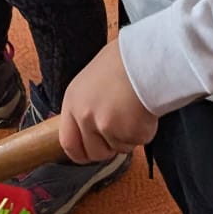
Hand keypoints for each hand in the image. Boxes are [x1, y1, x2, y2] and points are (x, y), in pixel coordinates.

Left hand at [57, 40, 157, 163]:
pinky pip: (138, 141)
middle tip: (121, 131)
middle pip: (95, 152)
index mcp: (72, 102)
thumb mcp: (90, 81)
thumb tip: (87, 126)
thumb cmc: (121, 62)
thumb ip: (86, 105)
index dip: (80, 153)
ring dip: (128, 136)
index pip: (68, 142)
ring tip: (133, 108)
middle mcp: (85, 117)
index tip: (89, 155)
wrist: (144, 58)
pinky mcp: (129, 133)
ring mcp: (106, 127)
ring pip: (119, 148)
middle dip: (108, 148)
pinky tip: (144, 109)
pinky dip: (144, 130)